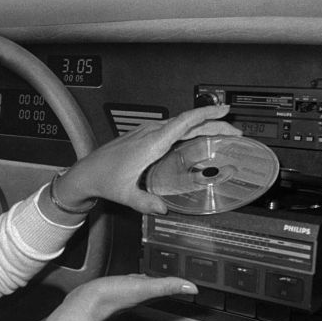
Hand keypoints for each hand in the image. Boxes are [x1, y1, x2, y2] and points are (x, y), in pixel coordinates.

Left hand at [55, 105, 241, 214]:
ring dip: (202, 125)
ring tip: (222, 132)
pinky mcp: (144, 136)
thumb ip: (145, 203)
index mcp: (149, 144)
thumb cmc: (103, 179)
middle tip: (235, 130)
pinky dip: (189, 129)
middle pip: (188, 122)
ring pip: (180, 124)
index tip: (223, 111)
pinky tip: (197, 137)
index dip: (205, 115)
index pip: (182, 123)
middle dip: (214, 123)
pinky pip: (172, 128)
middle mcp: (149, 134)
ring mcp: (146, 133)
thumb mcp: (125, 194)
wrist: (87, 172)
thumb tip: (162, 209)